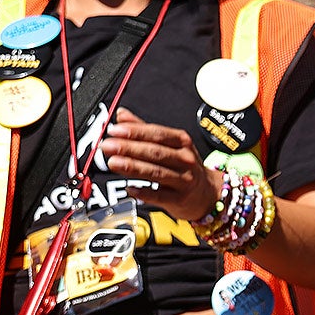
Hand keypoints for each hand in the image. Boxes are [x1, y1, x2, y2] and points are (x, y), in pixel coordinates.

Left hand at [100, 108, 221, 219]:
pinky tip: (130, 188)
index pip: (158, 134)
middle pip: (156, 152)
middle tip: (108, 146)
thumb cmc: (184, 166)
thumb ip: (144, 129)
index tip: (115, 130)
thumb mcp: (171, 144)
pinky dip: (144, 193)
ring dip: (133, 167)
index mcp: (182, 142)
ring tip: (113, 163)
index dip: (136, 132)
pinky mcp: (179, 198)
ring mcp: (184, 180)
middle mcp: (185, 159)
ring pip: (156, 172)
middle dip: (130, 148)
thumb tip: (121, 116)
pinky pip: (159, 196)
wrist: (207, 193)